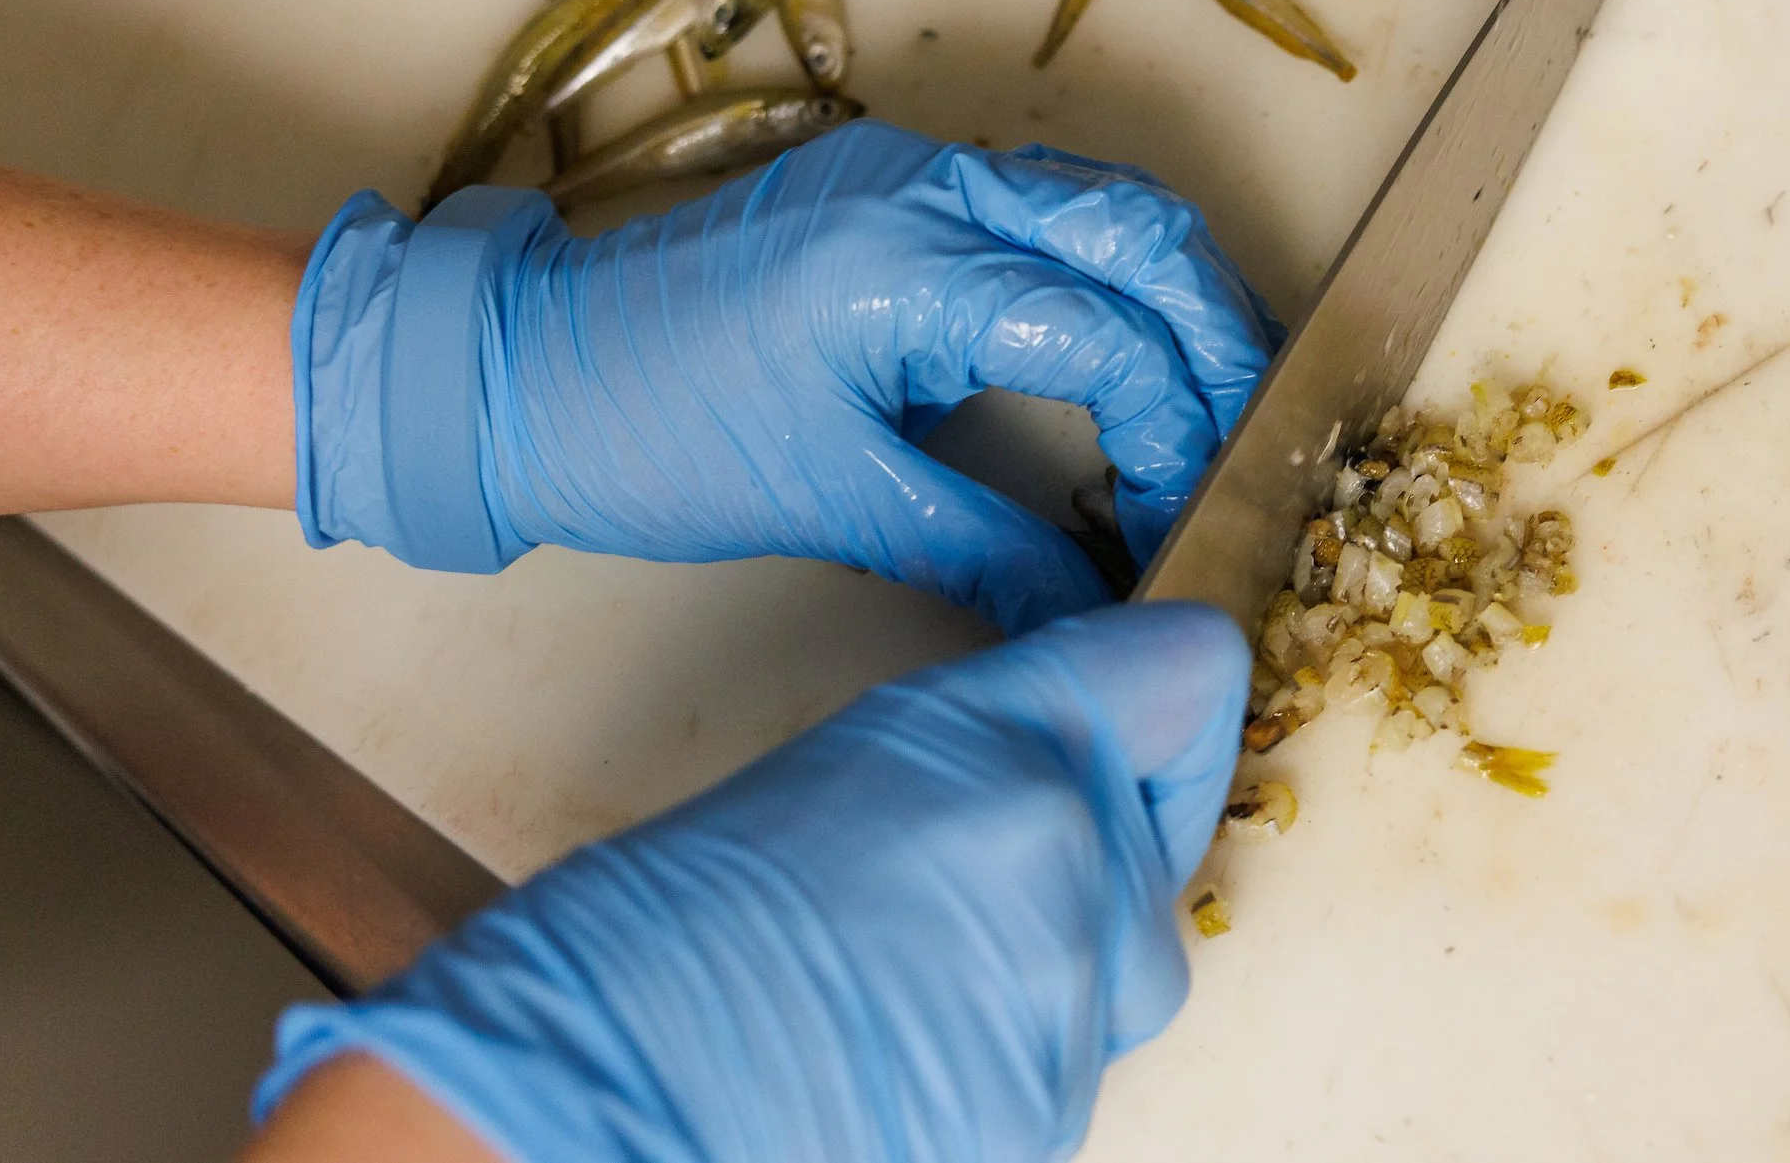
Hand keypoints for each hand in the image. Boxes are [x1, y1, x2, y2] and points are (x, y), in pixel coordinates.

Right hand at [251, 602, 1248, 1162]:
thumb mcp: (849, 764)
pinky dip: (1002, 1061)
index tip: (1130, 744)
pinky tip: (897, 1054)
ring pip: (1117, 976)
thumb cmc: (661, 931)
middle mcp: (1069, 859)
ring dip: (1038, 976)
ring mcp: (1069, 1003)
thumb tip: (1064, 771)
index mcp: (1008, 737)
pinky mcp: (1049, 1117)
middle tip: (951, 891)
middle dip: (1087, 871)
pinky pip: (1067, 1067)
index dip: (1162, 710)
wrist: (598, 1096)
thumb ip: (987, 753)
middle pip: (1155, 852)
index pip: (1191, 671)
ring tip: (898, 985)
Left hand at [293, 121, 1276, 631]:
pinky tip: (1123, 349)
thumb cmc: (645, 434)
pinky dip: (1103, 272)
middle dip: (1217, 337)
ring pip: (1099, 200)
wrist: (509, 368)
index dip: (1177, 429)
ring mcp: (901, 167)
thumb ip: (986, 545)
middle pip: (1138, 229)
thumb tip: (1098, 604)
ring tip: (1210, 399)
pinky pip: (1037, 207)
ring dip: (1171, 292)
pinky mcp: (883, 184)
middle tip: (1252, 440)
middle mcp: (920, 183)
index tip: (1191, 514)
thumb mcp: (831, 500)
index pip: (1107, 333)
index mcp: (902, 261)